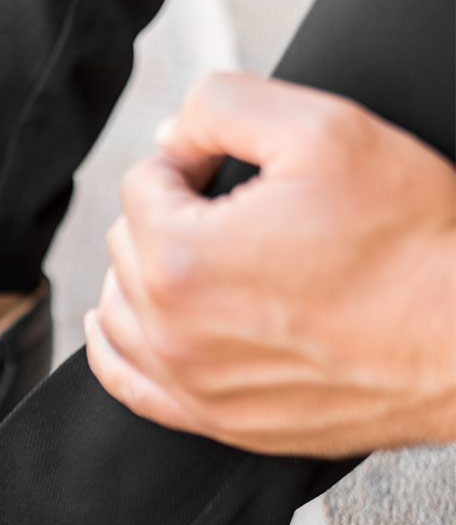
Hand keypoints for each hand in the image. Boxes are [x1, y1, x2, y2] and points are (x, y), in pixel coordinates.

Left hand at [85, 73, 455, 456]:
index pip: (141, 184)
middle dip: (166, 215)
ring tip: (191, 255)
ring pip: (118, 312)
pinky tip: (119, 325)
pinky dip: (117, 348)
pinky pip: (127, 384)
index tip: (229, 168)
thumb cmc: (407, 247)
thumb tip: (173, 135)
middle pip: (125, 246)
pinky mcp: (209, 417)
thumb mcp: (326, 130)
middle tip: (232, 210)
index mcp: (181, 258)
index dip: (189, 160)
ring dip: (141, 274)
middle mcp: (170, 331)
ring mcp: (186, 382)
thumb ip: (225, 107)